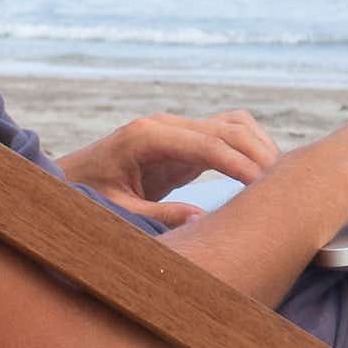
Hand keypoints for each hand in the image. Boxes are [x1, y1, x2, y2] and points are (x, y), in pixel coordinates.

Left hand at [60, 110, 284, 228]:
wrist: (66, 180)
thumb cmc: (84, 195)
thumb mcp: (116, 211)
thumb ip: (157, 215)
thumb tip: (202, 222)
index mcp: (146, 136)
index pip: (207, 143)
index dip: (240, 163)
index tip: (264, 185)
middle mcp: (165, 125)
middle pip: (228, 128)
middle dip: (258, 154)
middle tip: (281, 187)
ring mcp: (176, 130)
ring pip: (233, 125)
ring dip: (258, 148)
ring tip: (276, 181)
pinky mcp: (184, 143)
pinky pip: (225, 138)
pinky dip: (248, 151)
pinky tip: (260, 176)